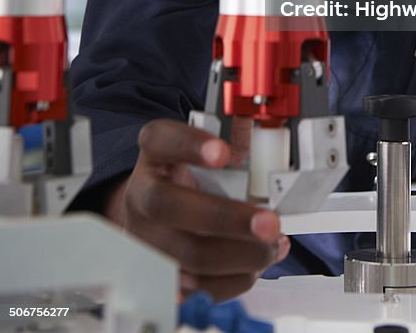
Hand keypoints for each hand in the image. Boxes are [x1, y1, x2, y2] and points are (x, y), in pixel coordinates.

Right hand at [103, 118, 290, 298]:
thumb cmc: (190, 175)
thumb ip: (235, 134)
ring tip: (273, 244)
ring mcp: (146, 240)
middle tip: (269, 222)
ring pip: (187, 257)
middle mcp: (142, 195)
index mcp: (154, 153)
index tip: (223, 152)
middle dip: (226, 219)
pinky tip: (259, 262)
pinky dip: (234, 279)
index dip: (189, 145)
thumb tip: (274, 128)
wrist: (157, 213)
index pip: (161, 139)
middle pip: (170, 208)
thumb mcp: (205, 145)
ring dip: (240, 255)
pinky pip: (197, 288)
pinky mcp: (160, 277)